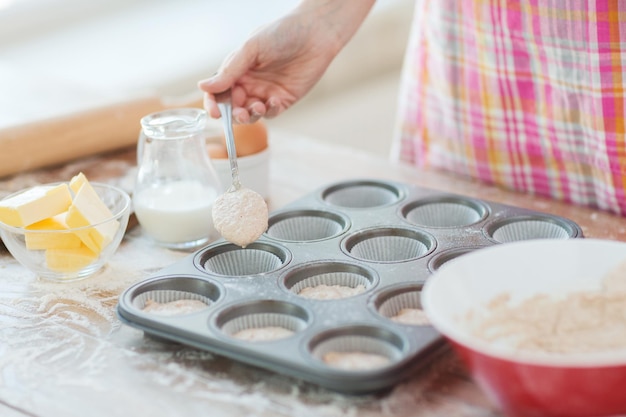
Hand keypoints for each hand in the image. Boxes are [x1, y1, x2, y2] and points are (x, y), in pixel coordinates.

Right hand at [198, 0, 375, 123]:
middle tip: (241, 113)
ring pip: (251, 114)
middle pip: (233, 107)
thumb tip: (203, 86)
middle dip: (234, 114)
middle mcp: (249, 83)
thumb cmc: (281, 34)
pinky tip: (275, 102)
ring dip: (250, 116)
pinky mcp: (283, 100)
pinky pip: (271, 113)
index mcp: (236, 70)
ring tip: (258, 108)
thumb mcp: (250, 50)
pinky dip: (270, 111)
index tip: (215, 113)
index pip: (218, 91)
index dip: (213, 104)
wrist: (315, 34)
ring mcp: (265, 93)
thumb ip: (229, 71)